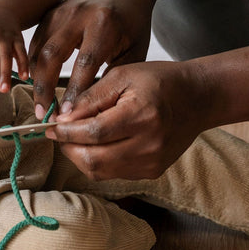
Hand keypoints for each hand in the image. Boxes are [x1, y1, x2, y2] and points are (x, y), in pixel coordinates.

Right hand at [29, 0, 153, 119]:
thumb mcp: (135, 48)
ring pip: (39, 50)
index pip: (85, 63)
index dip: (75, 92)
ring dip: (36, 79)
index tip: (68, 116)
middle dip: (44, 88)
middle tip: (44, 113)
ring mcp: (61, 12)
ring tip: (40, 103)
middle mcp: (78, 16)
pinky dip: (33, 64)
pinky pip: (36, 42)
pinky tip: (37, 83)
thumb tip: (94, 106)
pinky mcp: (51, 13)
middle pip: (52, 55)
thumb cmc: (132, 21)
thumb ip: (116, 76)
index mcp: (104, 24)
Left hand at [46, 61, 207, 180]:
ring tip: (74, 137)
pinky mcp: (153, 171)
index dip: (65, 132)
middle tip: (58, 133)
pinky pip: (114, 173)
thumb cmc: (159, 80)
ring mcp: (152, 163)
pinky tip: (96, 143)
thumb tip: (62, 118)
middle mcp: (148, 145)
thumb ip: (91, 98)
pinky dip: (98, 161)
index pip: (92, 133)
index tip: (50, 125)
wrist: (198, 98)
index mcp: (141, 116)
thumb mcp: (122, 76)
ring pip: (100, 171)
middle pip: (93, 160)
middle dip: (68, 148)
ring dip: (80, 156)